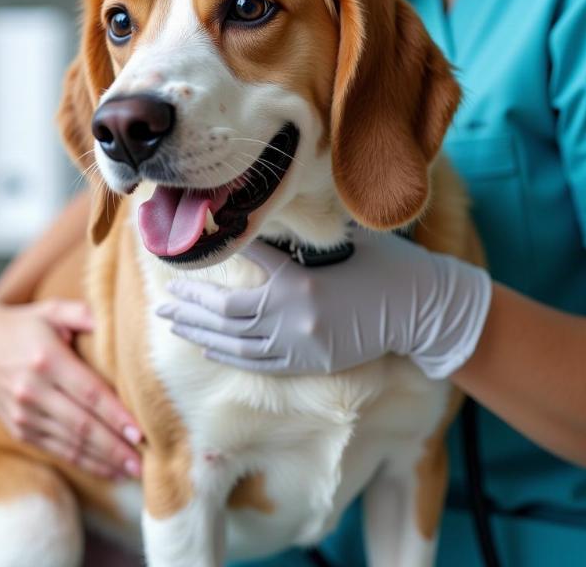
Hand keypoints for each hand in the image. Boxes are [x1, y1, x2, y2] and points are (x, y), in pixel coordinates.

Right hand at [0, 297, 141, 478]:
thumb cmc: (27, 324)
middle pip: (81, 425)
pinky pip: (56, 450)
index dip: (114, 415)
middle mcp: (32, 391)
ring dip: (103, 460)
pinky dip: (84, 462)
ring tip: (134, 471)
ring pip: (70, 443)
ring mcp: (23, 414)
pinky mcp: (19, 430)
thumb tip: (114, 322)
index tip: (139, 431)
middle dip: (115, 447)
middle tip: (144, 462)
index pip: (88, 393)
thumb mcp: (52, 309)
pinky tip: (108, 469)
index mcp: (46, 360)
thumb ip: (83, 313)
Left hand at [158, 228, 491, 378]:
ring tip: (172, 321)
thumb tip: (265, 222)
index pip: (250, 259)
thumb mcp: (342, 243)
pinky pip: (257, 362)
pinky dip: (228, 353)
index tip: (197, 243)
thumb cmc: (385, 267)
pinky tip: (206, 346)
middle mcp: (291, 317)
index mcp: (298, 281)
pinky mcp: (307, 363)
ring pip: (234, 340)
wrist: (420, 310)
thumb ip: (300, 239)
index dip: (223, 248)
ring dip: (199, 330)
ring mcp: (297, 345)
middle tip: (165, 298)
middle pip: (226, 312)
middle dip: (192, 304)